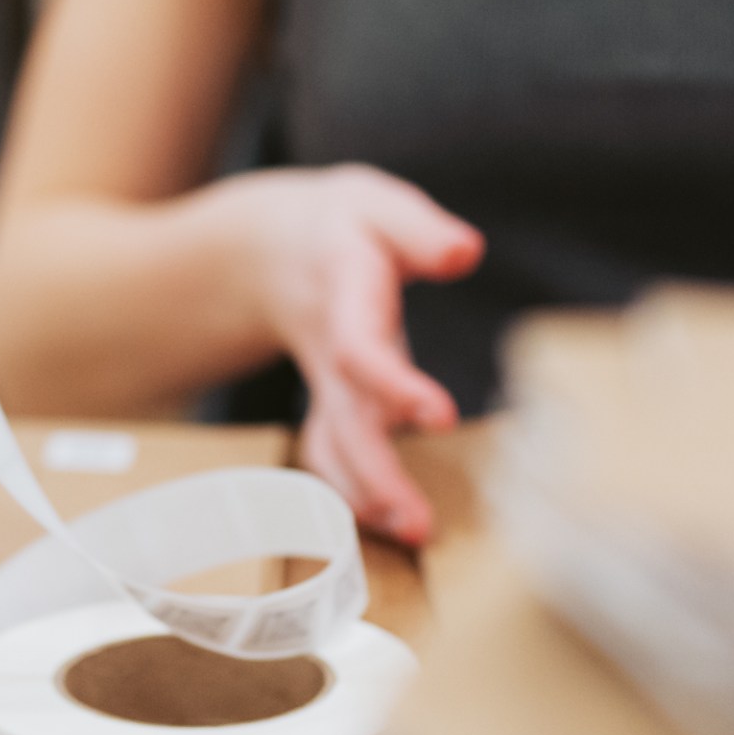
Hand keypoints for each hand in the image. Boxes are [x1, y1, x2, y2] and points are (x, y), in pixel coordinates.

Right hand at [212, 164, 481, 543]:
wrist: (269, 246)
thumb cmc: (340, 225)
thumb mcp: (376, 203)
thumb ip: (418, 228)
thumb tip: (464, 251)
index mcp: (342, 297)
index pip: (359, 348)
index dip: (392, 384)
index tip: (438, 417)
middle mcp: (330, 350)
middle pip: (343, 420)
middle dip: (376, 473)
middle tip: (419, 524)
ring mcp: (325, 382)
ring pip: (335, 446)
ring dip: (367, 493)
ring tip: (415, 531)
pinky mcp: (332, 401)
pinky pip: (332, 452)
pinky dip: (354, 489)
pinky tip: (388, 517)